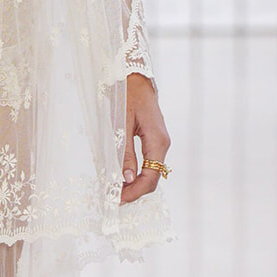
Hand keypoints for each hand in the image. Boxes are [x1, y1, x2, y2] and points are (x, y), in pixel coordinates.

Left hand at [120, 72, 170, 204]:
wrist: (134, 76)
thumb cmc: (126, 96)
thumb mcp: (121, 124)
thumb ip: (125, 152)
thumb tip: (127, 180)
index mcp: (158, 141)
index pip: (151, 178)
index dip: (135, 192)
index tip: (117, 200)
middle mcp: (163, 144)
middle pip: (153, 178)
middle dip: (135, 191)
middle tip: (113, 198)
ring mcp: (160, 142)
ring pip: (151, 172)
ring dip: (135, 184)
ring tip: (115, 189)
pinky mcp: (154, 138)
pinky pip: (148, 163)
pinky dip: (136, 173)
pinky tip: (122, 175)